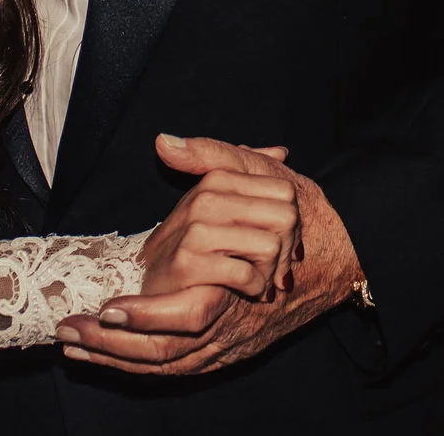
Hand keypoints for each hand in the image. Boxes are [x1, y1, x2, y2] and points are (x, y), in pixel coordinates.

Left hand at [58, 135, 359, 375]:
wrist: (344, 252)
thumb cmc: (297, 208)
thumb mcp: (258, 172)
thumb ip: (212, 156)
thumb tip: (164, 142)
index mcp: (249, 268)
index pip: (191, 309)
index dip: (148, 314)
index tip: (108, 307)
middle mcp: (241, 312)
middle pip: (171, 349)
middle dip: (116, 347)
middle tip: (69, 332)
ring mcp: (238, 333)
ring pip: (173, 361)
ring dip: (119, 359)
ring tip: (72, 344)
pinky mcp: (232, 345)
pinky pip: (182, 363)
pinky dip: (141, 362)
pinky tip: (106, 355)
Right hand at [133, 136, 300, 298]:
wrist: (153, 279)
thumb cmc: (194, 241)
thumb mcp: (221, 202)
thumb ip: (249, 173)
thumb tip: (280, 152)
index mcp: (218, 179)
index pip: (286, 192)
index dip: (291, 222)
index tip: (278, 240)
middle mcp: (205, 198)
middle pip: (285, 217)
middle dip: (287, 248)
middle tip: (273, 265)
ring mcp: (194, 230)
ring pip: (270, 246)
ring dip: (271, 271)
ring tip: (259, 278)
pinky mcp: (187, 263)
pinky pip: (245, 273)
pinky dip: (255, 287)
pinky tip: (248, 290)